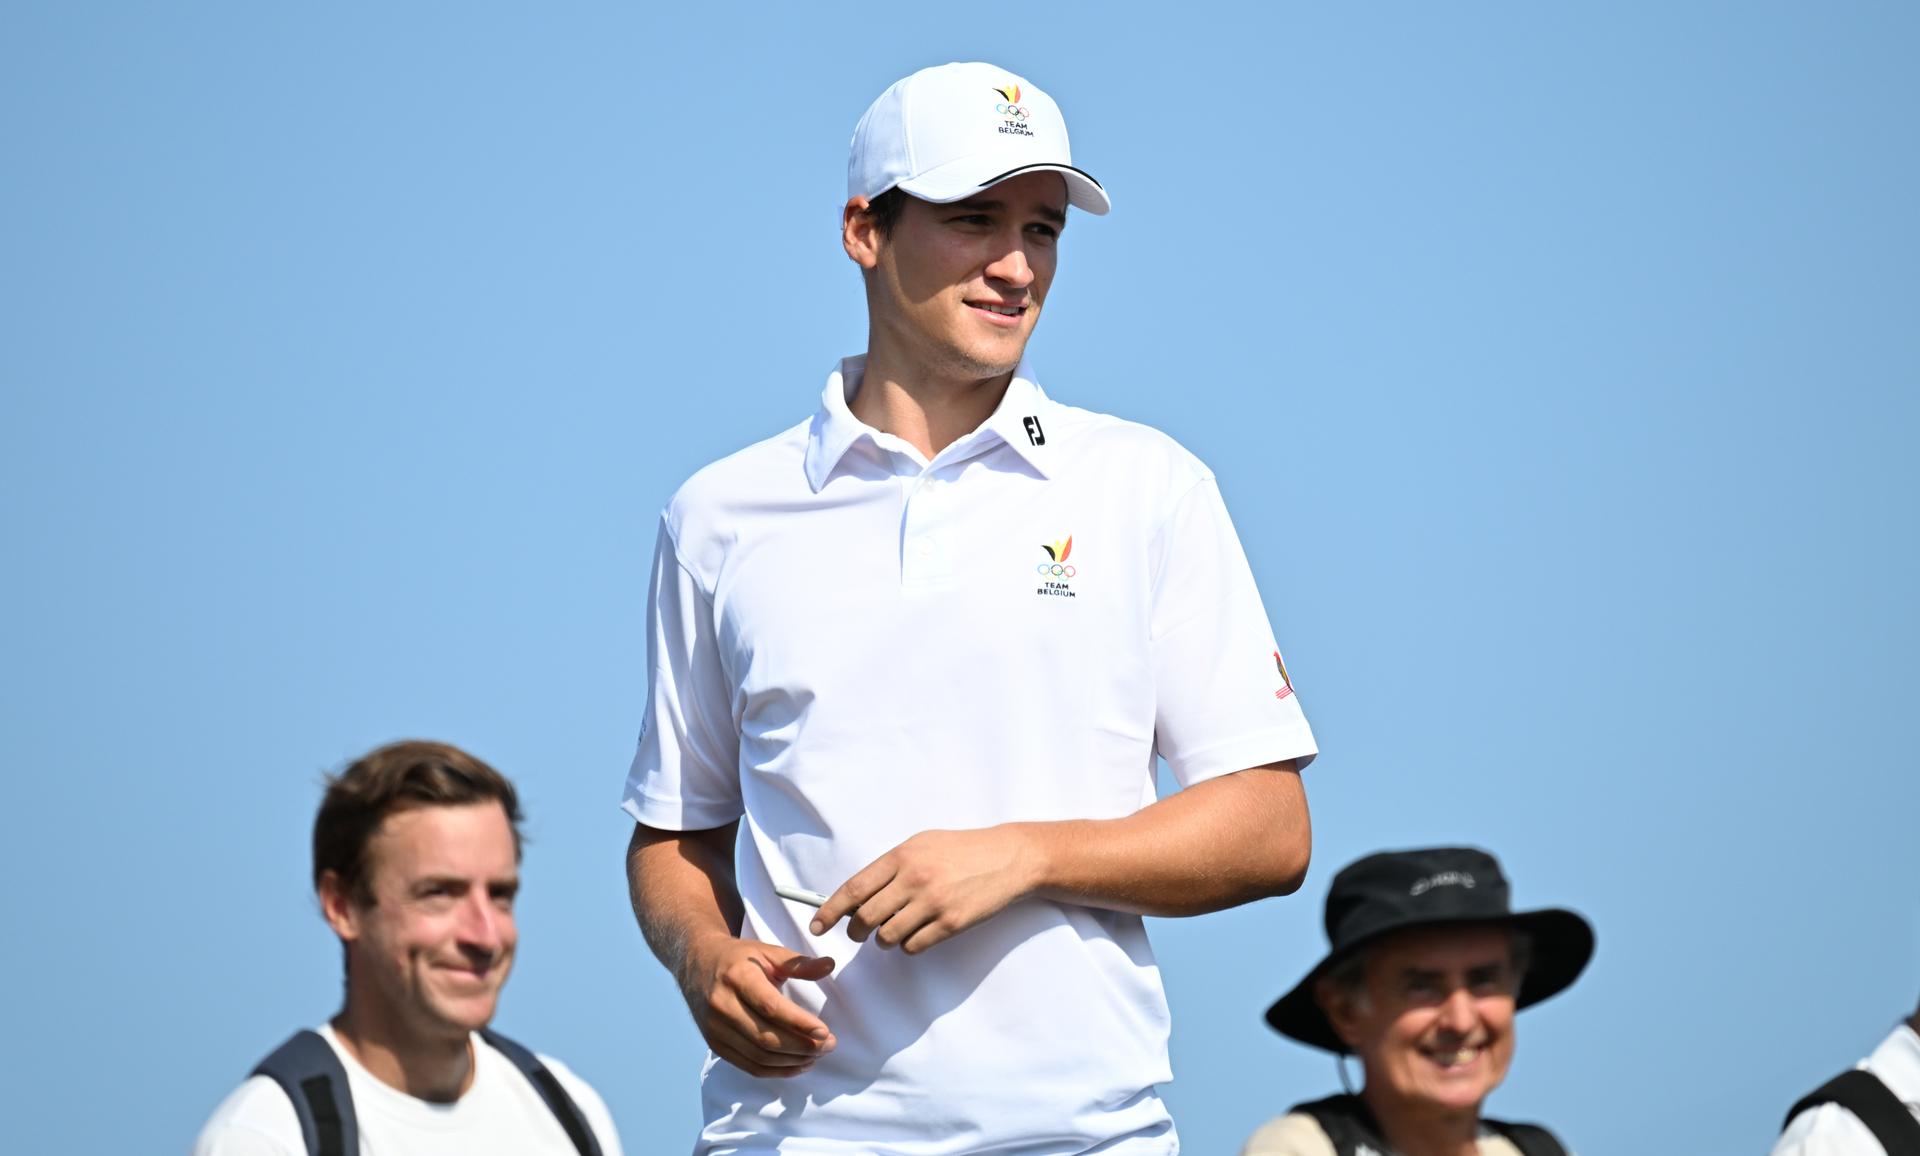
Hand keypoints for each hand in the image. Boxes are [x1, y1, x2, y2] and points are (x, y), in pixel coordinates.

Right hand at [677, 934, 835, 1077]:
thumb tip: (830, 965)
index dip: (799, 1022)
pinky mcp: (715, 1044)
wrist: (696, 962)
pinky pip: (748, 1066)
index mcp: (737, 977)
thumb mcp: (767, 952)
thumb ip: (798, 962)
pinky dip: (776, 1071)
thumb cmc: (739, 957)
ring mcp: (715, 1028)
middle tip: (829, 1045)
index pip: (770, 1007)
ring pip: (758, 1056)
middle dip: (802, 1046)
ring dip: (792, 1062)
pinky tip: (797, 1064)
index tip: (824, 1031)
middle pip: (766, 1037)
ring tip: (817, 1055)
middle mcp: (722, 1005)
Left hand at [811, 826, 1045, 953]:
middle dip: (856, 930)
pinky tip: (918, 932)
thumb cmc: (962, 850)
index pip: (854, 889)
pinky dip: (909, 945)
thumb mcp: (922, 845)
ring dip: (884, 939)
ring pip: (887, 937)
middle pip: (865, 918)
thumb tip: (855, 896)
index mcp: (902, 856)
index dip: (830, 910)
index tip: (818, 925)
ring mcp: (933, 903)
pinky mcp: (951, 923)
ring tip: (896, 928)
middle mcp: (914, 879)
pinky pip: (913, 946)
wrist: (1009, 858)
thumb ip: (889, 867)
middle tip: (859, 931)